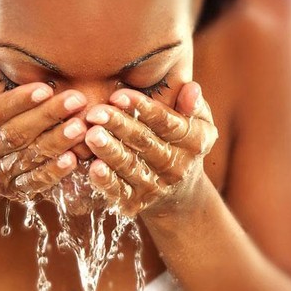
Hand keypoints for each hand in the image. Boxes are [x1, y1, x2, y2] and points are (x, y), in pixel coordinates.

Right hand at [0, 63, 88, 201]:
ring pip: (27, 159)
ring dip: (56, 143)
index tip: (45, 88)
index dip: (17, 102)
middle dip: (46, 117)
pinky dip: (52, 174)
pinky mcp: (10, 190)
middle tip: (76, 100)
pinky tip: (73, 159)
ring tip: (81, 126)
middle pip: (14, 135)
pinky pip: (32, 183)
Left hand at [84, 82, 217, 216]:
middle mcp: (176, 166)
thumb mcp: (199, 124)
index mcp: (193, 141)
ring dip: (109, 151)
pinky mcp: (136, 202)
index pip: (166, 122)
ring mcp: (156, 186)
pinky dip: (106, 181)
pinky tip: (93, 167)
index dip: (142, 108)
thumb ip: (194, 106)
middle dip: (118, 126)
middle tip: (95, 112)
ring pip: (130, 166)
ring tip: (90, 135)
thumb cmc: (182, 142)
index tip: (118, 95)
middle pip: (144, 142)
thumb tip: (192, 88)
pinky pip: (120, 191)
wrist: (181, 194)